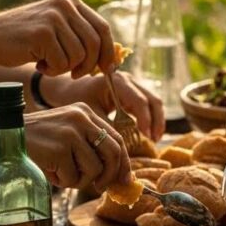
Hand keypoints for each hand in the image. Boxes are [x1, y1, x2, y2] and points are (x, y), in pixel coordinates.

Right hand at [0, 0, 114, 77]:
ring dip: (66, 69)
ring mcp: (53, 18)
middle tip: (74, 74)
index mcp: (72, 2)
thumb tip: (114, 57)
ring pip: (79, 56)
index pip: (103, 29)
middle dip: (89, 66)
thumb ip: (81, 36)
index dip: (107, 53)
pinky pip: (62, 63)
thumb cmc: (26, 40)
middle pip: (95, 44)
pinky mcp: (42, 33)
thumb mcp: (57, 29)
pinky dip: (53, 71)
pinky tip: (38, 64)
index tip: (106, 70)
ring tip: (49, 64)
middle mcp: (65, 5)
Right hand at [24, 103, 131, 191]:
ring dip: (80, 180)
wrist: (2, 136)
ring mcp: (70, 133)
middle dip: (110, 175)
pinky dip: (63, 181)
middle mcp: (81, 118)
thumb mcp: (67, 135)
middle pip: (113, 153)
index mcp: (86, 112)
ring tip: (62, 174)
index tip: (126, 180)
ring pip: (94, 169)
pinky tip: (49, 171)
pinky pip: (73, 177)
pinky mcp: (59, 148)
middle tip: (99, 187)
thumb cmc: (37, 142)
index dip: (124, 162)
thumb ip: (90, 148)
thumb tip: (117, 177)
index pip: (117, 138)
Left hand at [49, 72, 164, 140]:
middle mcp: (129, 80)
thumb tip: (123, 145)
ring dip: (156, 121)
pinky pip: (148, 105)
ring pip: (154, 102)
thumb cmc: (76, 99)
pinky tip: (149, 134)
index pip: (140, 101)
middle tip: (154, 140)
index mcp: (117, 82)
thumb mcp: (91, 114)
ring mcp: (133, 85)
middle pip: (152, 100)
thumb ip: (107, 127)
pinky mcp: (133, 93)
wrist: (69, 88)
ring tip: (154, 139)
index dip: (146, 120)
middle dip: (156, 121)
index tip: (146, 137)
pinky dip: (151, 119)